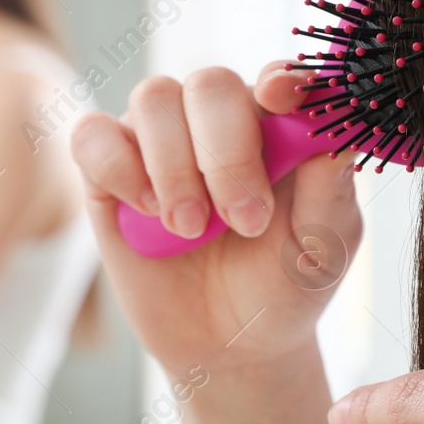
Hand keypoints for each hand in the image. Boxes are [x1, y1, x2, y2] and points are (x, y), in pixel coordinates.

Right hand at [70, 62, 362, 373]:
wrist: (228, 346)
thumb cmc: (283, 284)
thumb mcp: (324, 248)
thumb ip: (330, 189)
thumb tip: (329, 133)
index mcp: (278, 123)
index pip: (277, 77)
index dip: (279, 80)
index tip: (282, 101)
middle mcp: (217, 119)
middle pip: (210, 84)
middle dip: (226, 152)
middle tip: (245, 221)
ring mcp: (159, 139)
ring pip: (153, 98)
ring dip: (174, 165)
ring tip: (190, 229)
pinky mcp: (107, 171)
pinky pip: (92, 134)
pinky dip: (117, 165)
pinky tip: (145, 209)